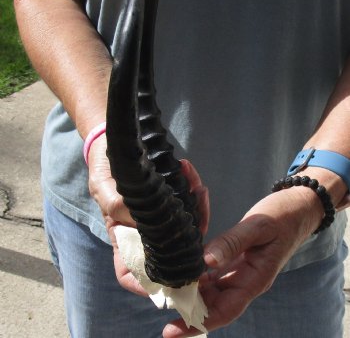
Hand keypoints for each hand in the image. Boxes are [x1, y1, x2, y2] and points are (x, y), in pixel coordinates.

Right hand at [89, 139, 209, 294]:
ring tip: (197, 185)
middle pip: (170, 250)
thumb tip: (141, 222)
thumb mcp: (104, 188)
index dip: (147, 286)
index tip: (171, 282)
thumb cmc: (104, 170)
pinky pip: (187, 201)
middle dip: (191, 236)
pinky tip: (189, 171)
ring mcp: (159, 218)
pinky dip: (192, 188)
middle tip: (200, 218)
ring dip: (196, 206)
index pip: (130, 273)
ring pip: (185, 225)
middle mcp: (143, 233)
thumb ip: (116, 207)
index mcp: (122, 237)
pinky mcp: (170, 200)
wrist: (116, 145)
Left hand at [163, 186, 323, 337]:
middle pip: (213, 305)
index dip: (198, 324)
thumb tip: (206, 261)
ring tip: (163, 288)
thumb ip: (232, 242)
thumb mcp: (258, 227)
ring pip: (211, 291)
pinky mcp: (235, 262)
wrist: (296, 210)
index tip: (170, 330)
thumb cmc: (281, 217)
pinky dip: (197, 276)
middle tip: (157, 302)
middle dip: (186, 309)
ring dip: (189, 292)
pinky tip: (181, 270)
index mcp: (255, 279)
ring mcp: (240, 273)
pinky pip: (213, 276)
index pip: (224, 311)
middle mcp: (245, 282)